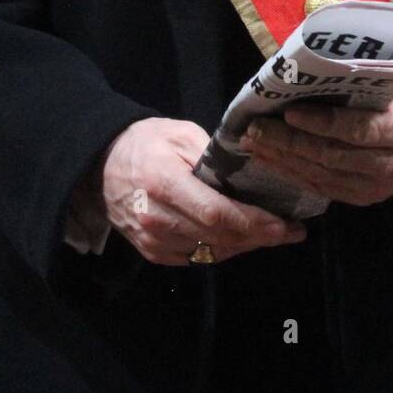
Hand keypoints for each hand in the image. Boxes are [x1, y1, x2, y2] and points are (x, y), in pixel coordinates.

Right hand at [102, 118, 306, 265]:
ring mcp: (152, 241)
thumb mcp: (180, 134)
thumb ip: (214, 155)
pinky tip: (242, 239)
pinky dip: (222, 250)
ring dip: (245, 246)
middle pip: (218, 237)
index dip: (254, 223)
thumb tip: (249, 173)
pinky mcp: (152, 253)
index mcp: (164, 183)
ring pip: (210, 253)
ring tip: (273, 235)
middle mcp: (157, 219)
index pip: (216, 213)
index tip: (284, 224)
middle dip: (260, 237)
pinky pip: (196, 258)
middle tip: (292, 232)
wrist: (100, 165)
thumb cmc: (145, 142)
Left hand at [238, 82, 392, 206]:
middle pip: (334, 156)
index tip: (289, 112)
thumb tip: (307, 64)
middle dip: (290, 142)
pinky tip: (270, 159)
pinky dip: (293, 173)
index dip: (322, 123)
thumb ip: (359, 78)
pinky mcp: (365, 198)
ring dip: (284, 159)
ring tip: (253, 142)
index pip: (359, 130)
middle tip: (255, 128)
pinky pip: (322, 188)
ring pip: (323, 175)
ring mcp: (380, 187)